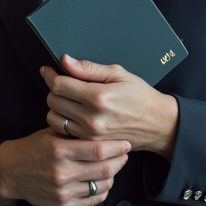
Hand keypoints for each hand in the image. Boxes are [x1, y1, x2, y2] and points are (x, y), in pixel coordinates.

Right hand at [0, 129, 129, 205]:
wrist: (13, 171)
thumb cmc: (34, 149)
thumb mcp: (52, 133)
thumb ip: (76, 133)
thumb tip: (103, 129)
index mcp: (60, 151)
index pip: (98, 150)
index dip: (116, 146)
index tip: (125, 142)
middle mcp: (62, 173)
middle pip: (105, 169)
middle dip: (120, 160)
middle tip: (124, 154)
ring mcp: (63, 192)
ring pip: (102, 185)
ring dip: (113, 175)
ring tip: (112, 166)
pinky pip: (94, 199)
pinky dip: (103, 189)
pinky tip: (101, 180)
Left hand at [42, 55, 179, 158]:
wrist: (157, 123)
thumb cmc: (140, 96)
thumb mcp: (118, 74)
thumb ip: (89, 68)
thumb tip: (66, 61)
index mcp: (98, 96)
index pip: (59, 85)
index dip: (50, 74)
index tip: (48, 70)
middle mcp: (92, 118)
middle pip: (53, 101)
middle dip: (54, 89)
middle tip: (62, 83)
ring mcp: (90, 134)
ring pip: (54, 118)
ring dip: (56, 106)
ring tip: (68, 100)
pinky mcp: (90, 144)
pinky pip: (63, 132)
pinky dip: (63, 121)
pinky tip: (72, 114)